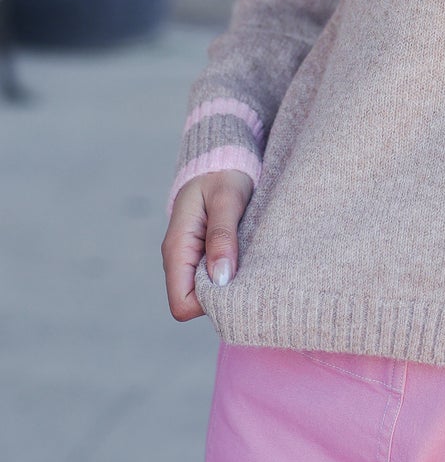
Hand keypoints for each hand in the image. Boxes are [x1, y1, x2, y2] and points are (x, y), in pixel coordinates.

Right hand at [161, 170, 254, 321]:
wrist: (222, 158)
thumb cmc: (223, 175)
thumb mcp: (226, 200)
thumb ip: (222, 237)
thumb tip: (221, 279)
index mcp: (177, 248)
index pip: (182, 304)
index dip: (208, 303)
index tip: (235, 283)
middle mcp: (179, 259)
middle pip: (194, 302)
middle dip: (221, 296)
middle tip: (250, 272)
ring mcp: (190, 257)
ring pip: (205, 292)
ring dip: (228, 283)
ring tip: (249, 260)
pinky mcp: (203, 254)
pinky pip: (213, 277)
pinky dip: (230, 273)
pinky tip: (246, 257)